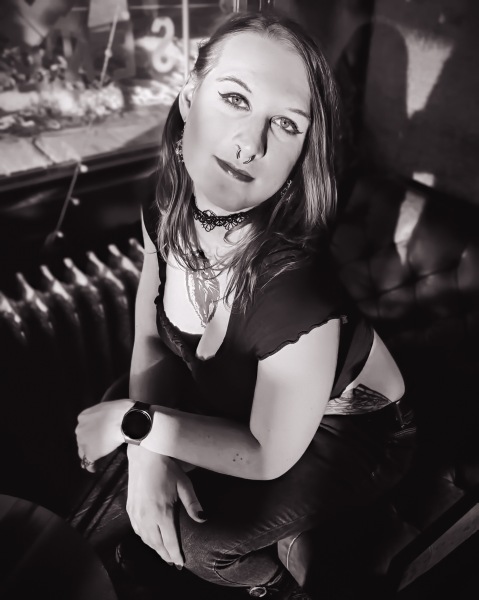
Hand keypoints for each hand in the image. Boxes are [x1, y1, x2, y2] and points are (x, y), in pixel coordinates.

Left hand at [75, 399, 133, 470]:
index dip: (90, 432)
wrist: (123, 418)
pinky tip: (94, 469)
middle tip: (98, 446)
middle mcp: (80, 428)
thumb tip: (112, 418)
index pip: (84, 427)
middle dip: (88, 443)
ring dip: (89, 454)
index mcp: (84, 416)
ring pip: (83, 451)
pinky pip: (88, 462)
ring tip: (95, 460)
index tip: (97, 435)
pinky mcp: (90, 452)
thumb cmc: (120, 410)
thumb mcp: (109, 408)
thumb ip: (105, 415)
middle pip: (82, 439)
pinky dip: (91, 466)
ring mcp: (84, 441)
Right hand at [126, 445, 205, 567]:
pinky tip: (150, 539)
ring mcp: (136, 514)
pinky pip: (137, 530)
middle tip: (174, 563)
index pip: (170, 542)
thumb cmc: (167, 468)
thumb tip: (203, 519)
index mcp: (162, 513)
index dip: (176, 555)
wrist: (145, 455)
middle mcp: (147, 517)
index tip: (181, 564)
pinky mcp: (130, 508)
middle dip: (165, 556)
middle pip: (156, 545)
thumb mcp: (184, 484)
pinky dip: (145, 539)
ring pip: (145, 539)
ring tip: (164, 554)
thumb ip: (192, 504)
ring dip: (155, 549)